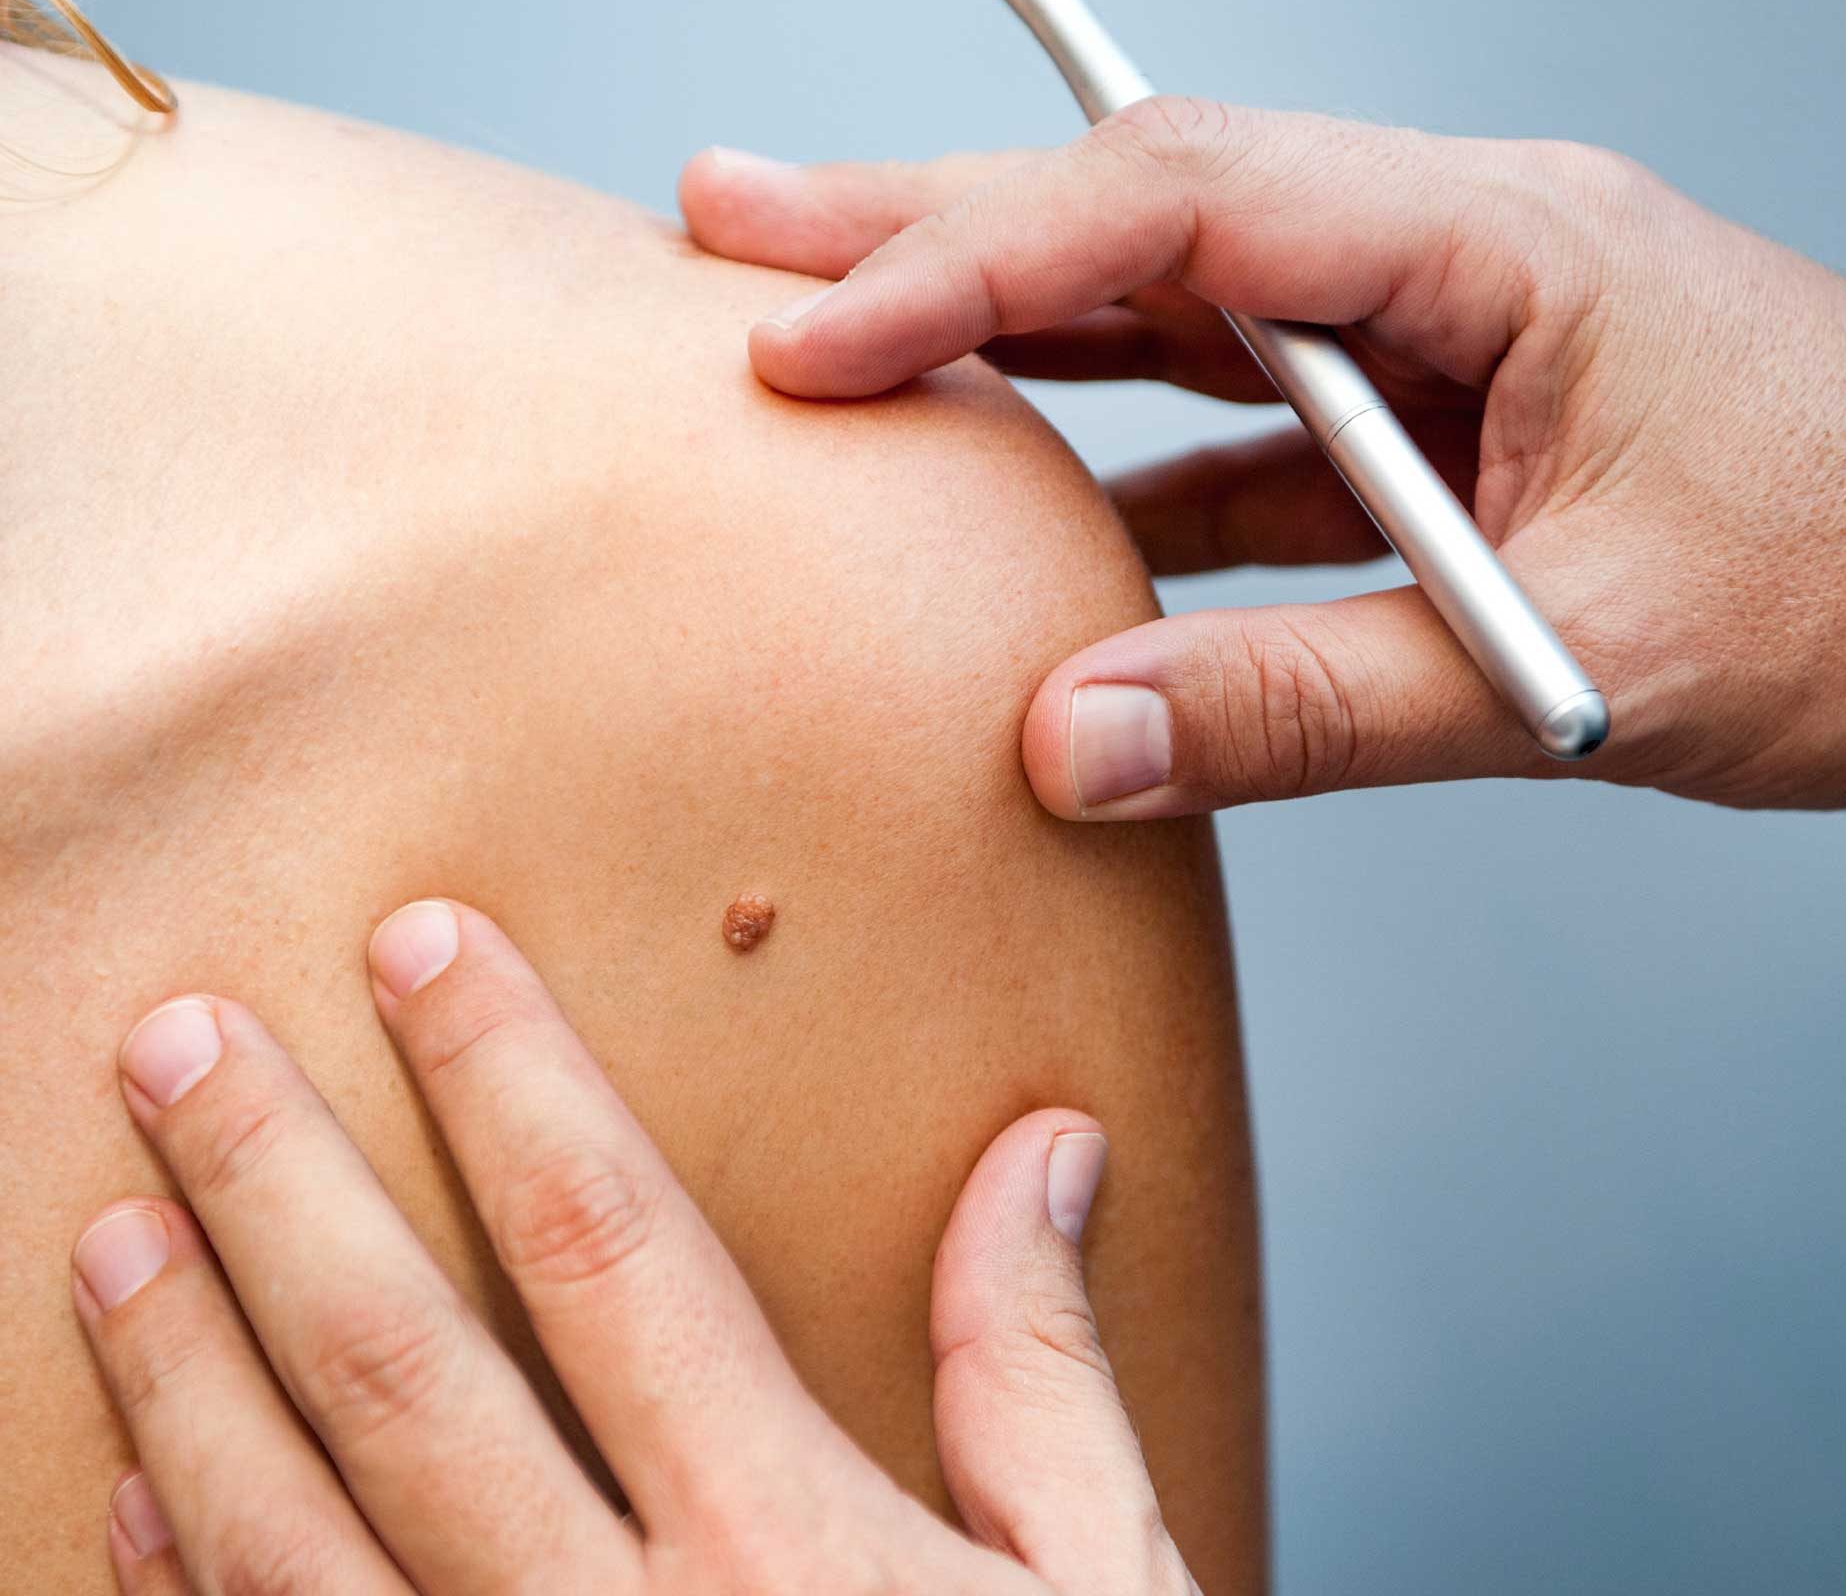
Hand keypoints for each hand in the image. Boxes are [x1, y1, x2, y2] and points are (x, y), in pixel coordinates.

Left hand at [73, 900, 1192, 1594]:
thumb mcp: (1101, 1588)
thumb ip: (1040, 1367)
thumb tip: (1040, 1153)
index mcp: (786, 1547)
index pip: (610, 1250)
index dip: (509, 1081)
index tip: (425, 948)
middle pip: (402, 1377)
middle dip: (277, 1189)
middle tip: (179, 1042)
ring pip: (288, 1542)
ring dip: (182, 1375)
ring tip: (110, 1229)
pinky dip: (182, 1586)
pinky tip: (128, 1483)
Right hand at [679, 100, 1845, 832]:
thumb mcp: (1579, 665)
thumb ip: (1312, 704)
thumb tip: (1068, 735)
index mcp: (1506, 248)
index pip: (1189, 219)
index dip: (977, 265)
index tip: (812, 329)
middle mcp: (1470, 259)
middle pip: (1160, 223)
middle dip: (940, 228)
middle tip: (736, 221)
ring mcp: (1467, 343)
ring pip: (1200, 327)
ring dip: (1025, 345)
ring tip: (837, 346)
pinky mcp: (1477, 438)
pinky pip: (1276, 447)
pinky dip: (1154, 483)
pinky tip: (1047, 524)